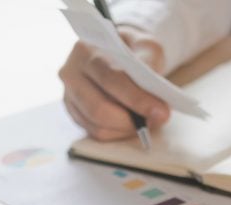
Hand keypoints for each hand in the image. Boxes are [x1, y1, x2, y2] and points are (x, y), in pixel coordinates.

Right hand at [58, 26, 169, 140]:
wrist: (118, 53)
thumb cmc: (133, 50)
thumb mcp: (146, 45)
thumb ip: (149, 62)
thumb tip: (154, 90)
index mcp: (85, 50)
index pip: (110, 79)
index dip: (136, 99)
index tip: (161, 111)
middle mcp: (70, 73)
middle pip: (99, 108)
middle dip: (132, 120)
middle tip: (158, 119)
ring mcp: (69, 95)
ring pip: (98, 125)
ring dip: (127, 128)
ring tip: (149, 120)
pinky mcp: (74, 113)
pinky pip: (97, 132)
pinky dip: (119, 133)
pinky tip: (133, 123)